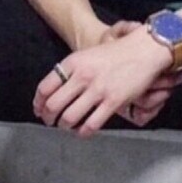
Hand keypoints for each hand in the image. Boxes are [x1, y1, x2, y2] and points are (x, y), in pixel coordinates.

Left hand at [33, 27, 177, 138]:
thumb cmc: (116, 53)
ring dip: (64, 126)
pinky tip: (82, 132)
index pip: (45, 87)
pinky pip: (91, 124)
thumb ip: (71, 71)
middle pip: (53, 105)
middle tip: (50, 122)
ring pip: (69, 117)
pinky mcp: (113, 102)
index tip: (38, 110)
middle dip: (48, 118)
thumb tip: (55, 91)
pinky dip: (82, 132)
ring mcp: (98, 90)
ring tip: (65, 126)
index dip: (38, 103)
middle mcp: (82, 76)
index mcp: (73, 63)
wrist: (144, 50)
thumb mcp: (87, 55)